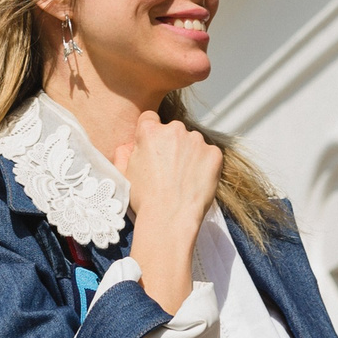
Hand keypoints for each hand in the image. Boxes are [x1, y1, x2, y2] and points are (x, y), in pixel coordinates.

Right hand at [111, 113, 219, 312]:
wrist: (169, 218)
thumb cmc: (144, 199)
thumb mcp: (124, 174)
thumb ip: (123, 153)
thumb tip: (128, 145)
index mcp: (149, 131)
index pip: (150, 119)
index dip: (151, 134)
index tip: (155, 149)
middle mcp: (174, 129)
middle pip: (173, 130)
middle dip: (172, 145)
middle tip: (169, 170)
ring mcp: (196, 141)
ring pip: (193, 142)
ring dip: (190, 154)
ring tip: (183, 179)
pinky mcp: (214, 154)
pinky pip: (209, 155)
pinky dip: (205, 165)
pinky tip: (196, 182)